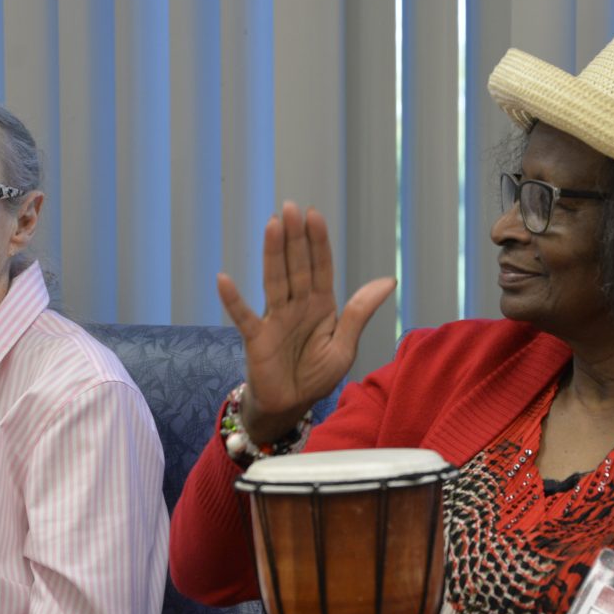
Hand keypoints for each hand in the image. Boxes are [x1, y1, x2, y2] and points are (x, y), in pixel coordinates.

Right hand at [218, 202, 394, 442]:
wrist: (292, 406)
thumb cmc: (317, 375)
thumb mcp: (344, 345)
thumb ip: (359, 312)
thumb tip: (389, 280)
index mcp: (321, 305)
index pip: (320, 267)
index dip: (318, 242)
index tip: (314, 215)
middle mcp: (296, 305)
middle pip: (295, 266)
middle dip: (295, 237)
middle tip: (290, 207)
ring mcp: (274, 319)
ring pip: (274, 281)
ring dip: (272, 254)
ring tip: (271, 225)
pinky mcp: (256, 338)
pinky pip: (243, 316)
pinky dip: (234, 300)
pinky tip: (224, 279)